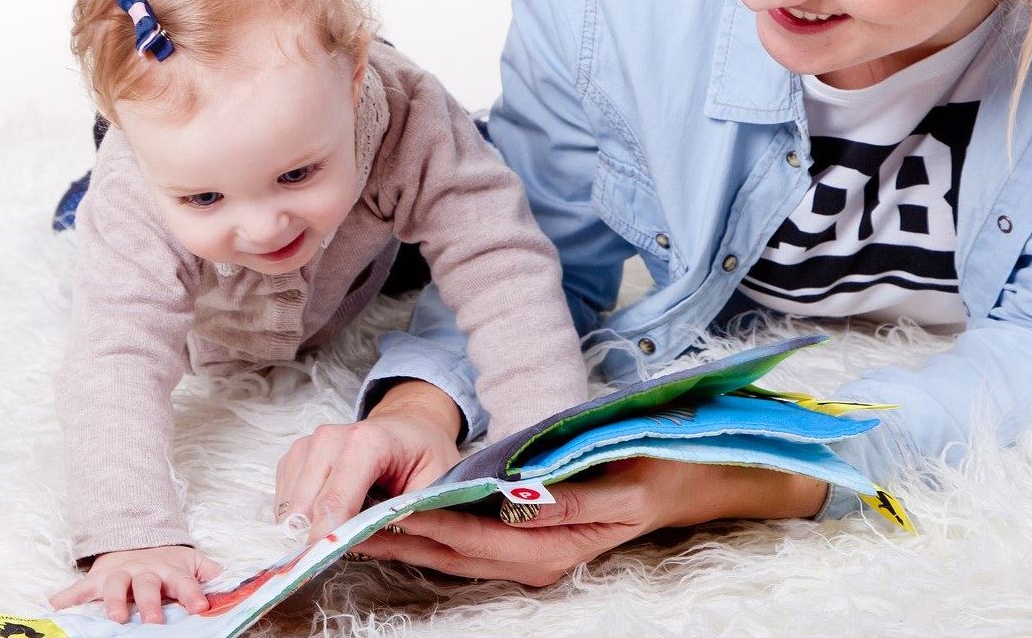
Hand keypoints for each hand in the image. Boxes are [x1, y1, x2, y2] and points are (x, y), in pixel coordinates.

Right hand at [48, 545, 222, 623]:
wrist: (135, 539)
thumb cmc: (167, 561)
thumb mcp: (191, 562)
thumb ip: (209, 573)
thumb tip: (233, 582)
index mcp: (170, 570)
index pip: (184, 582)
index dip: (192, 593)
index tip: (201, 606)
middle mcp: (144, 572)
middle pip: (148, 586)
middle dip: (150, 604)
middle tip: (153, 622)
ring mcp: (119, 574)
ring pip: (115, 586)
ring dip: (112, 601)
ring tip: (114, 618)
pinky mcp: (97, 578)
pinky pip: (79, 587)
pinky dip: (66, 596)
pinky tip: (54, 605)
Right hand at [273, 380, 462, 541]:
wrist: (410, 426)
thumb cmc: (424, 455)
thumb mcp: (434, 484)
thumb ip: (404, 513)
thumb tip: (363, 542)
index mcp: (368, 441)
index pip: (335, 500)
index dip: (329, 536)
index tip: (328, 562)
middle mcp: (330, 438)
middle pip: (306, 508)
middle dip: (320, 536)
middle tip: (346, 548)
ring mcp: (308, 444)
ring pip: (290, 508)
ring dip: (311, 526)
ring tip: (346, 523)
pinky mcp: (295, 456)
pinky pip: (285, 501)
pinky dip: (303, 517)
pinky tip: (331, 512)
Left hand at [350, 458, 828, 585]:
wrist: (686, 478)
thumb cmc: (651, 468)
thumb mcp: (615, 479)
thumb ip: (563, 495)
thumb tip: (515, 498)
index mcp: (554, 551)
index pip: (474, 540)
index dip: (427, 526)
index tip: (384, 511)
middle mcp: (536, 562)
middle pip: (452, 555)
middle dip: (398, 539)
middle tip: (345, 521)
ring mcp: (530, 557)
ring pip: (453, 553)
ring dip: (405, 539)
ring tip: (353, 520)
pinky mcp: (525, 543)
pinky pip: (467, 541)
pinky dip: (431, 530)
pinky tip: (397, 516)